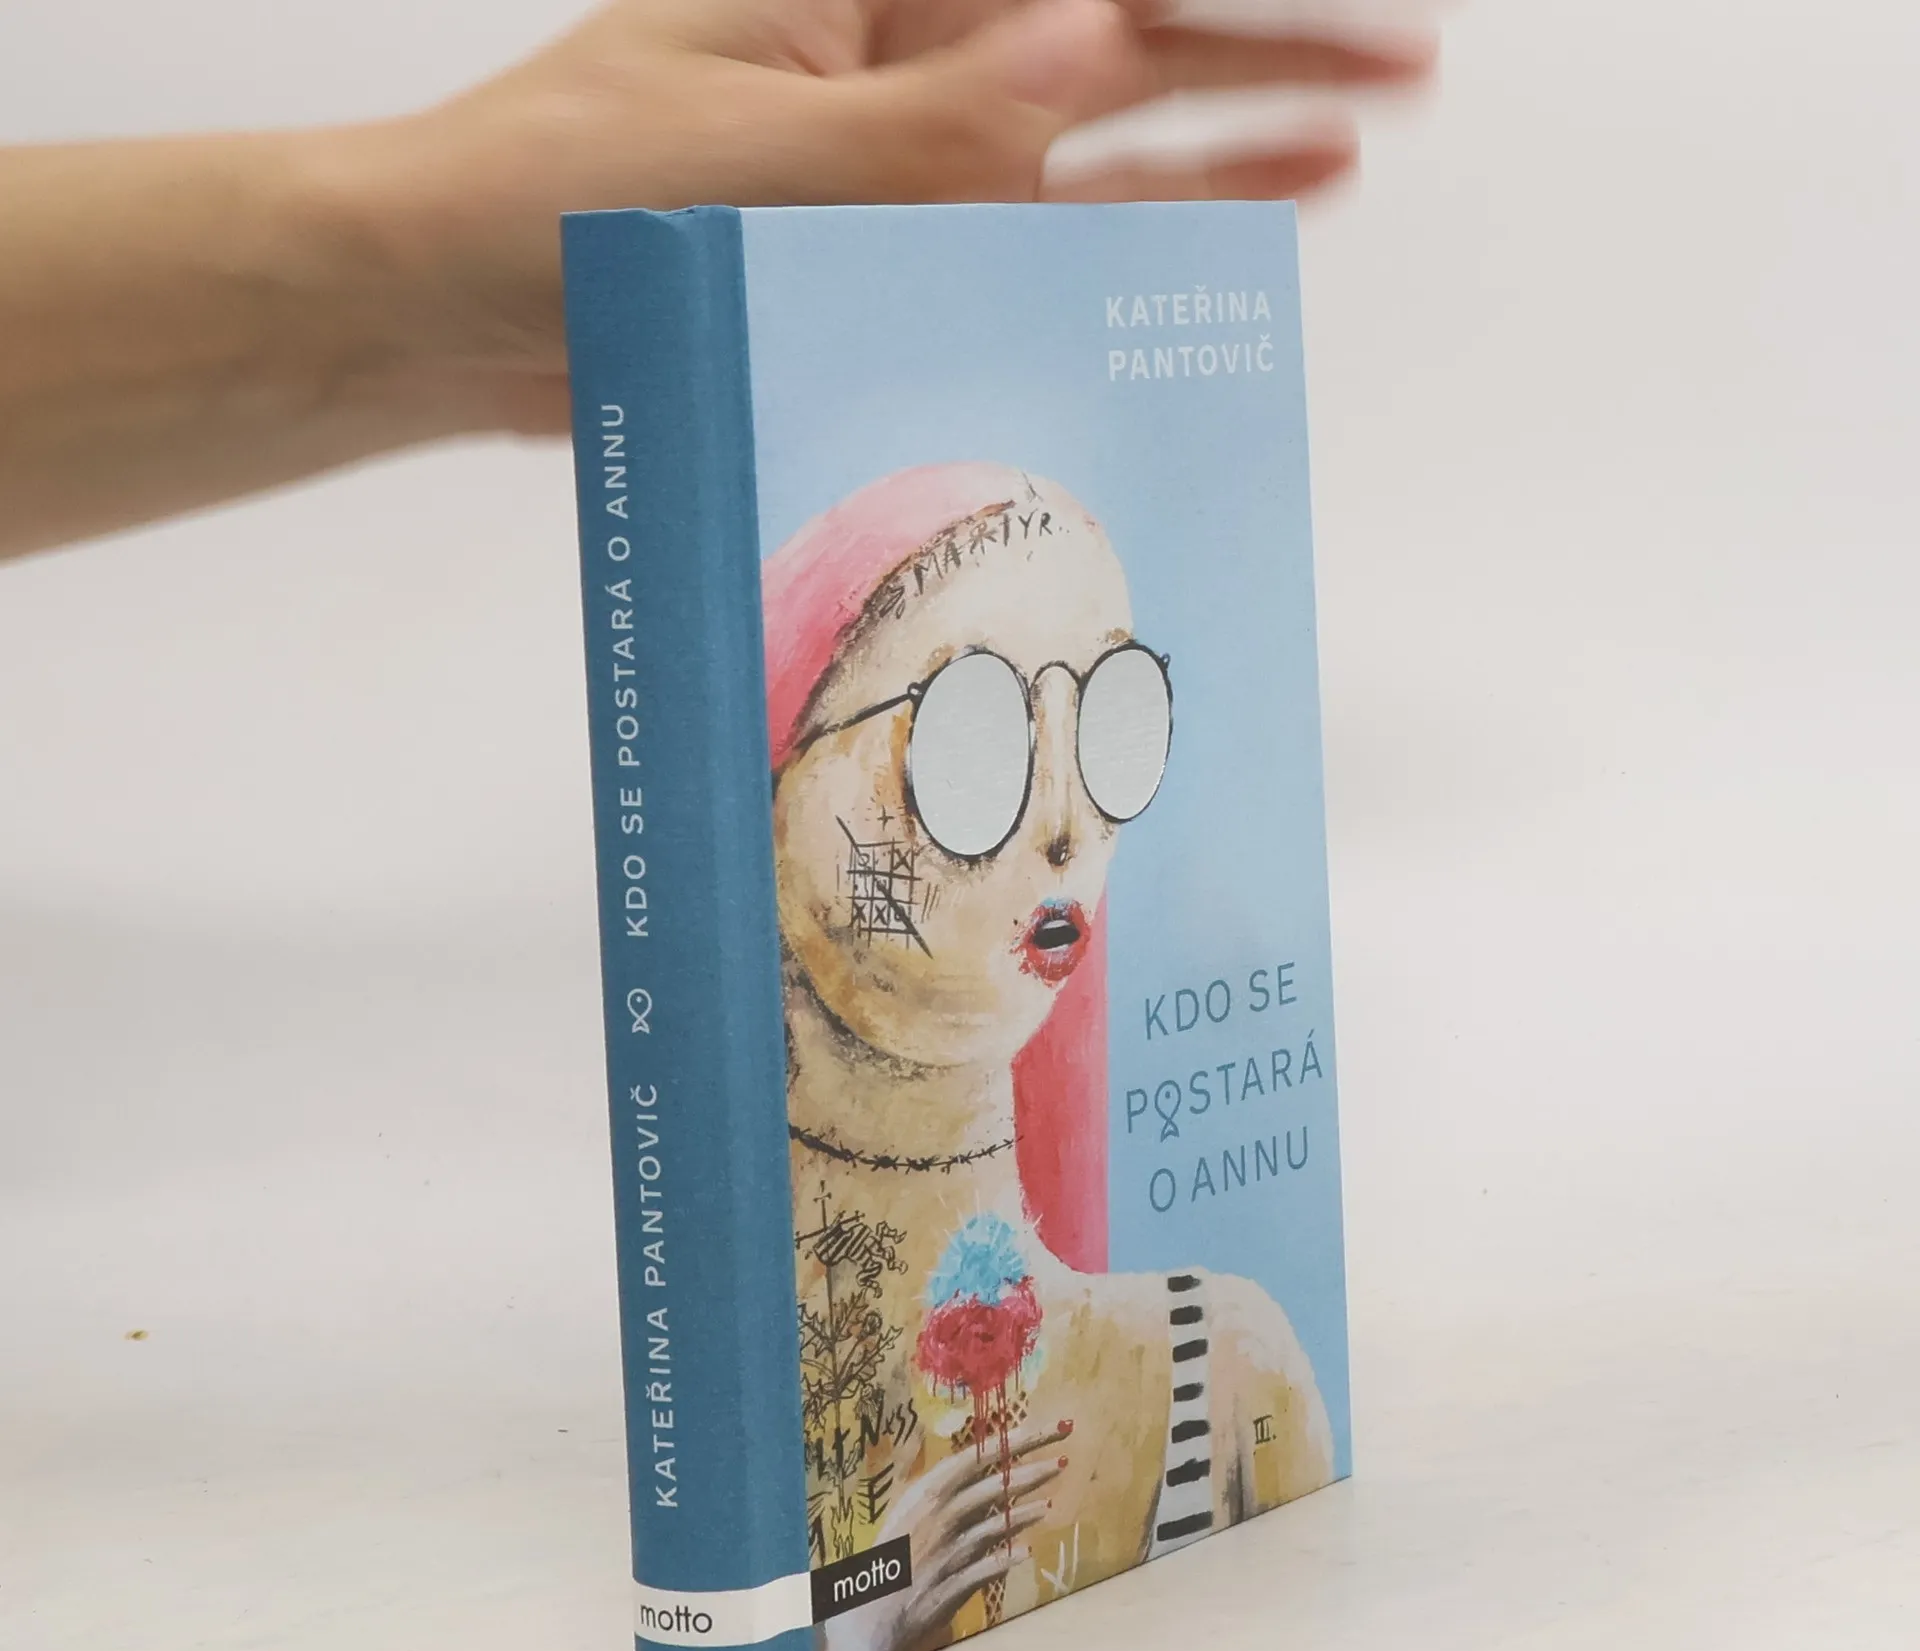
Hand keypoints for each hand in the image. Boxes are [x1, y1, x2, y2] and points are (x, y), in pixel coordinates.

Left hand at [339, 0, 1435, 433]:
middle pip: (1115, 52)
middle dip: (1259, 53)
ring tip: (1342, 156)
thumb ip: (932, 121)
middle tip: (1400, 65)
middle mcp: (899, 70)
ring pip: (1084, 160)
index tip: (1341, 9)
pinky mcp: (867, 267)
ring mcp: (892, 175)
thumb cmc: (553, 191)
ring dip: (1212, 160)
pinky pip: (1009, 258)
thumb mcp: (749, 149)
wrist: (445, 308)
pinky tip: (1190, 265)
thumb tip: (1094, 42)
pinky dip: (1098, 262)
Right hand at [817, 1418, 1072, 1650]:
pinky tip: (1026, 1552)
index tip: (1040, 1430)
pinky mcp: (953, 1584)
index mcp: (926, 1493)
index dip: (1011, 1442)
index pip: (976, 1458)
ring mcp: (948, 1551)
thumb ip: (940, 1494)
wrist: (868, 1613)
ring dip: (1026, 1512)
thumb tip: (976, 1471)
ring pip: (996, 1523)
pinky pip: (987, 1567)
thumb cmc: (889, 1560)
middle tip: (1062, 1457)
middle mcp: (939, 1517)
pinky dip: (1007, 1559)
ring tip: (1050, 1502)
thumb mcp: (907, 1515)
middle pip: (993, 1485)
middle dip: (1031, 1469)